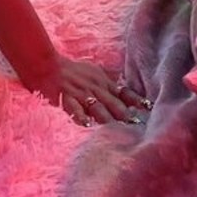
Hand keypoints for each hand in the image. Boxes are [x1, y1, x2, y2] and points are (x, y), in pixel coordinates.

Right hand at [30, 56, 150, 126]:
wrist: (47, 65)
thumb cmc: (70, 69)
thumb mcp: (93, 70)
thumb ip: (108, 80)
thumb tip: (124, 86)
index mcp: (102, 82)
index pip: (124, 92)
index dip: (136, 101)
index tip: (148, 108)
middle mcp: (95, 88)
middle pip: (114, 104)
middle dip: (126, 115)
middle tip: (137, 126)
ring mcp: (81, 94)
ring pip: (98, 108)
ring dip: (109, 120)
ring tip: (118, 131)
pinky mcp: (67, 99)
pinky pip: (76, 110)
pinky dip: (82, 118)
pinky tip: (88, 126)